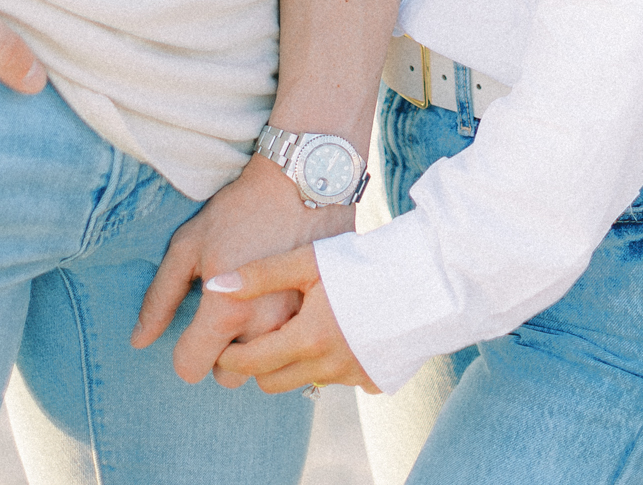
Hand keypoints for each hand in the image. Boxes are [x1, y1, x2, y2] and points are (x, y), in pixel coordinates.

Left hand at [133, 152, 355, 385]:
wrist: (298, 186)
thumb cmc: (237, 212)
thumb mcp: (188, 245)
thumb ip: (161, 297)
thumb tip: (139, 341)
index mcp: (225, 312)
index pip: (190, 368)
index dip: (185, 349)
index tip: (194, 323)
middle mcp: (262, 329)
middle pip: (228, 375)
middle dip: (222, 351)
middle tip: (226, 311)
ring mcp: (294, 326)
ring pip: (261, 368)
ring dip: (252, 348)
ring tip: (252, 308)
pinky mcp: (319, 319)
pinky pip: (290, 354)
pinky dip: (280, 339)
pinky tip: (277, 305)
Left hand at [208, 247, 378, 392]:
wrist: (426, 274)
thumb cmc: (361, 260)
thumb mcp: (308, 259)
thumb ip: (260, 274)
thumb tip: (215, 287)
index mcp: (308, 341)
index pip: (251, 364)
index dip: (229, 355)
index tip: (223, 342)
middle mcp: (329, 368)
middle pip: (273, 382)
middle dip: (257, 365)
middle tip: (253, 336)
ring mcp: (354, 377)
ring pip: (304, 380)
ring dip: (293, 362)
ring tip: (296, 325)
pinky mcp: (375, 379)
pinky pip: (338, 379)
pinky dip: (329, 361)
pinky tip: (336, 329)